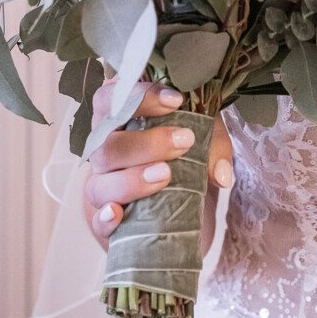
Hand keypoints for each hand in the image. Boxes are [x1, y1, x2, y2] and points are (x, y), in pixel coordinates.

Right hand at [82, 78, 233, 251]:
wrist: (176, 203)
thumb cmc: (182, 157)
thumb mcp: (202, 141)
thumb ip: (213, 148)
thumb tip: (221, 175)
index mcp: (118, 120)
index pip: (113, 99)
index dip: (140, 97)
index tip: (176, 100)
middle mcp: (102, 151)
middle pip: (108, 144)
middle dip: (147, 143)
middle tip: (184, 141)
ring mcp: (100, 186)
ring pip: (101, 182)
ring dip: (132, 180)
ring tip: (165, 175)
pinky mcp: (102, 219)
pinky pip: (95, 220)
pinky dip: (105, 218)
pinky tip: (119, 213)